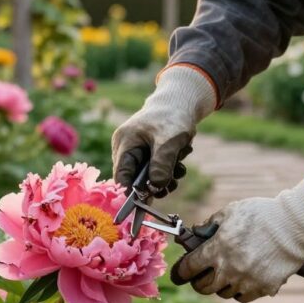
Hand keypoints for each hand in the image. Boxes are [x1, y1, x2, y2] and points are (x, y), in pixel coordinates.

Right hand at [112, 65, 216, 190]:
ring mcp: (136, 150)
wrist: (182, 102)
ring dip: (165, 177)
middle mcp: (125, 147)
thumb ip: (162, 164)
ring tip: (179, 169)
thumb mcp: (170, 141)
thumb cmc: (173, 117)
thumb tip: (155, 187)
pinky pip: (154, 169)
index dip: (132, 191)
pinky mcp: (147, 152)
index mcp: (124, 142)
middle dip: (154, 183)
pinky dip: (167, 169)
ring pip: (146, 175)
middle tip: (171, 185)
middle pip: (134, 178)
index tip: (148, 200)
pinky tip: (178, 161)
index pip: (121, 175)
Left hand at [171, 176, 303, 301]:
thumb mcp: (230, 212)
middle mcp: (229, 269)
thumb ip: (210, 224)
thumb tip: (197, 232)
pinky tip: (243, 281)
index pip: (189, 268)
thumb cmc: (261, 215)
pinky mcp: (264, 288)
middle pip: (204, 287)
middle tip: (201, 277)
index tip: (181, 273)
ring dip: (221, 286)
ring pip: (224, 294)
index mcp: (217, 249)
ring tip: (226, 276)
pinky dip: (240, 292)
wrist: (294, 226)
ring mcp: (247, 281)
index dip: (182, 271)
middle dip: (200, 282)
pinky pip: (244, 297)